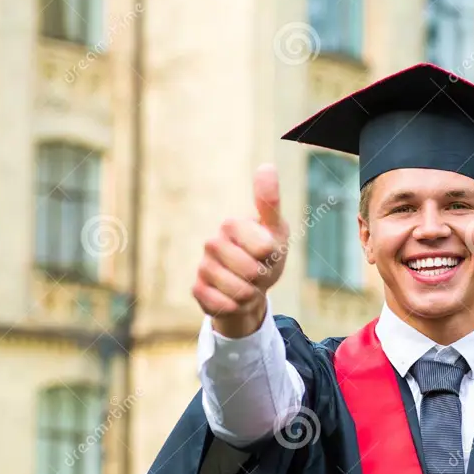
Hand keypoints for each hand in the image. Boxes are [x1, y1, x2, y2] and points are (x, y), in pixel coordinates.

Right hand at [192, 164, 289, 337]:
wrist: (252, 287)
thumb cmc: (267, 255)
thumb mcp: (276, 230)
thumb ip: (270, 202)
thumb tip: (266, 166)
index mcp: (232, 224)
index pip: (263, 247)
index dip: (272, 255)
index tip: (268, 252)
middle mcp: (212, 243)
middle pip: (249, 271)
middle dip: (262, 277)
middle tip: (258, 272)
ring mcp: (204, 267)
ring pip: (237, 291)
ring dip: (250, 294)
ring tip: (248, 285)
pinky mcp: (198, 290)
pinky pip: (221, 305)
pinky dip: (235, 307)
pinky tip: (233, 299)